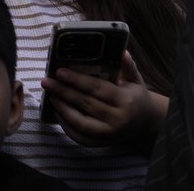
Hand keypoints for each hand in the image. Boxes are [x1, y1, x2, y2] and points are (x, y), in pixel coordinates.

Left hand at [41, 52, 164, 147]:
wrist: (147, 123)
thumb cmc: (136, 96)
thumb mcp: (135, 79)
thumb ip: (127, 65)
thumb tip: (120, 50)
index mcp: (125, 101)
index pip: (97, 89)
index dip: (77, 80)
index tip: (59, 71)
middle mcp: (117, 119)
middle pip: (85, 104)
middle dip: (63, 91)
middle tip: (46, 81)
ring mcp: (109, 134)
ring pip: (80, 122)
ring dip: (62, 108)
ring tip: (50, 95)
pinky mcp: (101, 144)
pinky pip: (79, 137)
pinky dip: (66, 125)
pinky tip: (58, 111)